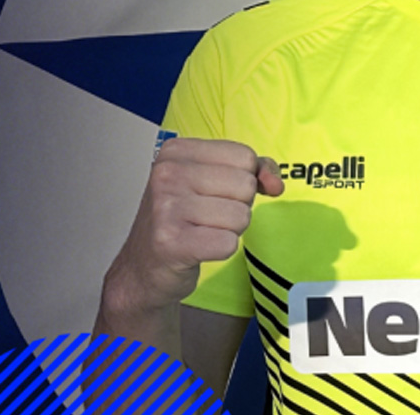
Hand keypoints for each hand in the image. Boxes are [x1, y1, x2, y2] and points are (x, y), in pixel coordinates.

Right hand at [104, 138, 283, 315]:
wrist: (144, 267)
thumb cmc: (181, 220)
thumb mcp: (214, 181)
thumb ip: (253, 171)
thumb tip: (276, 182)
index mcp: (177, 151)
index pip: (245, 156)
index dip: (242, 179)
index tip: (215, 192)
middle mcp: (167, 173)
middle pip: (246, 186)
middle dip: (237, 206)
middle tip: (206, 216)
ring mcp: (166, 207)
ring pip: (241, 216)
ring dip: (229, 230)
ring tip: (201, 231)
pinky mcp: (171, 241)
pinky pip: (229, 243)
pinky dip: (220, 250)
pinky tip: (197, 248)